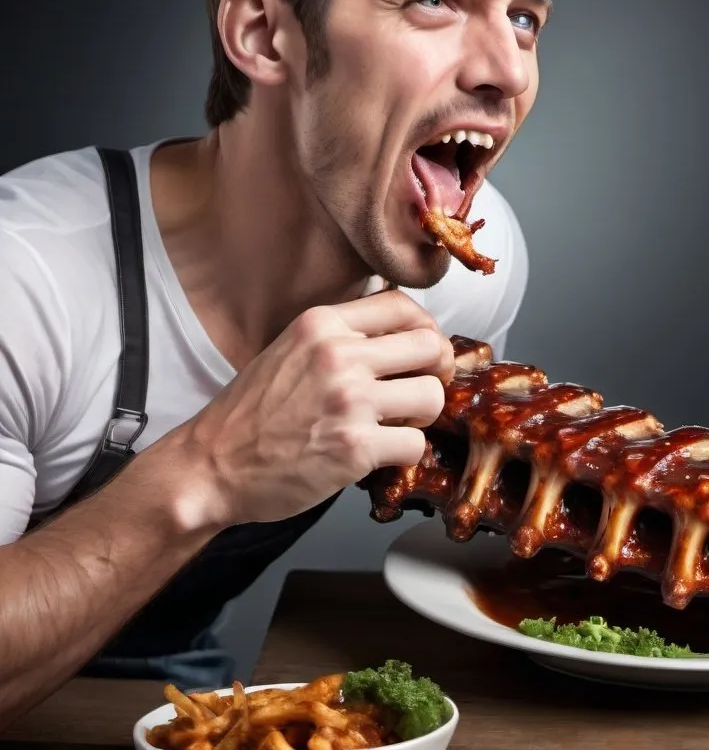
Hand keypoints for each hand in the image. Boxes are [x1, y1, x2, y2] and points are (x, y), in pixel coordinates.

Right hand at [164, 289, 454, 527]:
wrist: (210, 465)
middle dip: (436, 370)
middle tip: (423, 386)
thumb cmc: (249, 414)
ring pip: (432, 396)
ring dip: (422, 415)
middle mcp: (338, 356)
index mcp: (321, 325)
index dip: (424, 328)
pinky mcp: (355, 448)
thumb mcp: (290, 349)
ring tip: (399, 423)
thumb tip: (396, 326)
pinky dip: (404, 453)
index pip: (402, 305)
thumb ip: (340, 335)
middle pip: (429, 346)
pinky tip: (380, 452)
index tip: (422, 350)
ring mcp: (348, 401)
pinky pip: (415, 444)